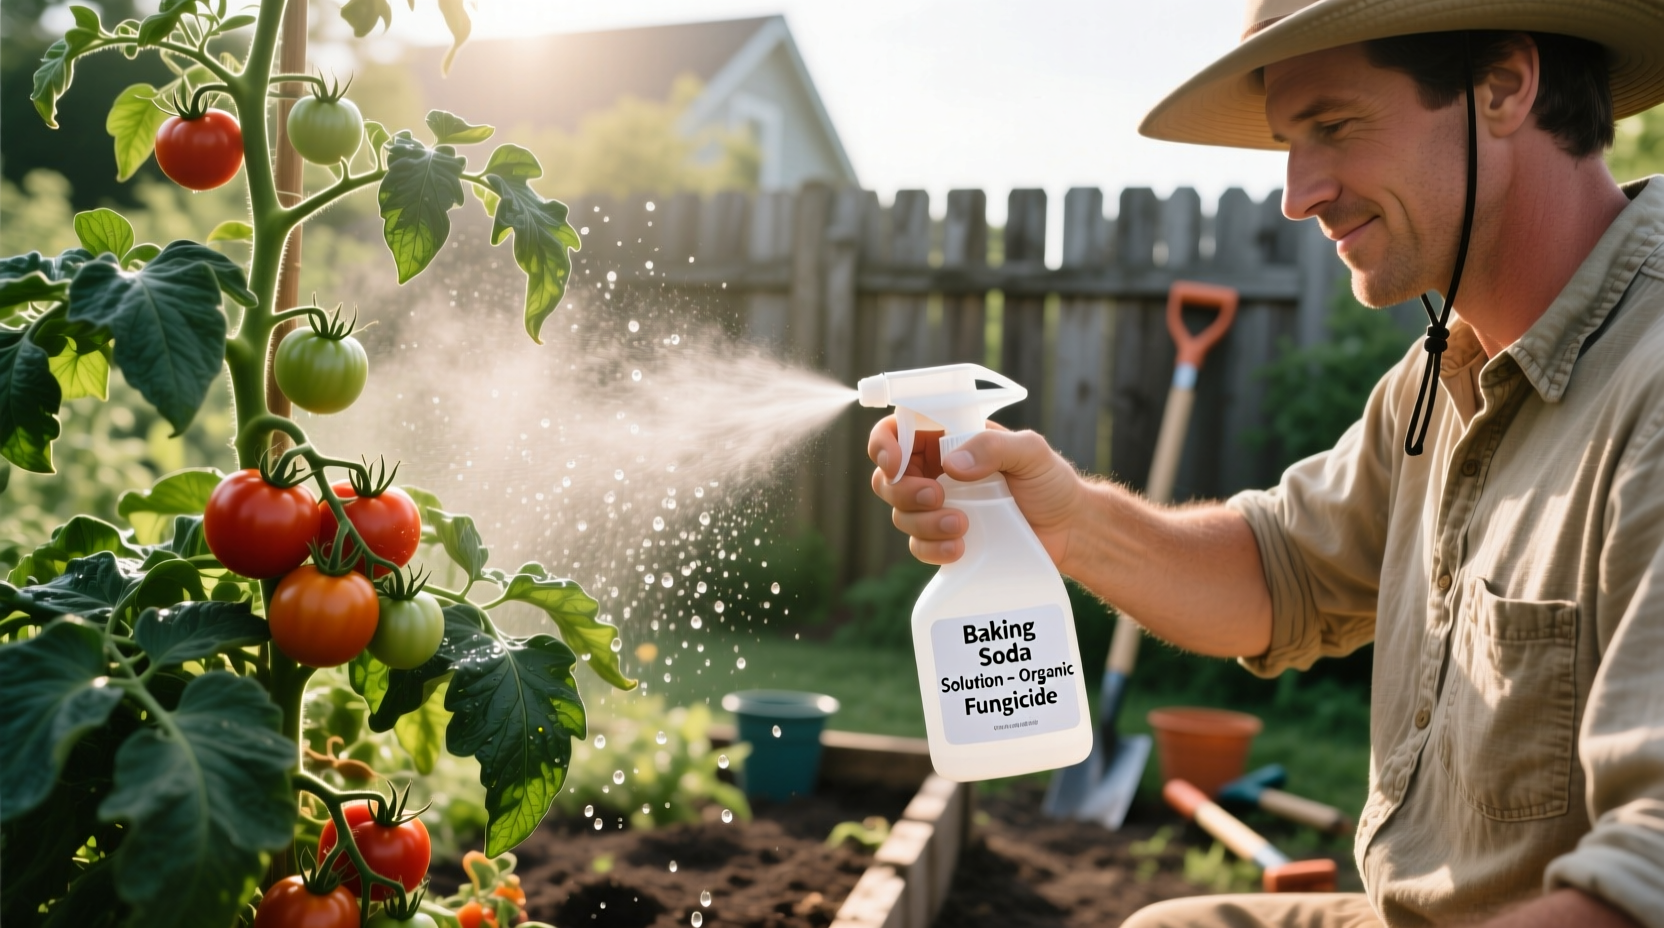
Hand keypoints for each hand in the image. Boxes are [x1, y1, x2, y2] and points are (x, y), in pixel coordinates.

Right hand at [867, 416, 1085, 565]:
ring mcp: (939, 507)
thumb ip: (993, 447)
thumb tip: (950, 465)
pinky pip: (918, 546)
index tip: (894, 462)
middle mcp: (937, 471)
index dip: (884, 443)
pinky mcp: (945, 539)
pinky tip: (958, 549)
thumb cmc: (1051, 482)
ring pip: (900, 514)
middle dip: (902, 490)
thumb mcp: (1030, 452)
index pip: (898, 431)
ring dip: (922, 522)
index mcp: (949, 440)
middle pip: (888, 478)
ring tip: (962, 527)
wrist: (1070, 530)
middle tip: (936, 498)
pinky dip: (930, 548)